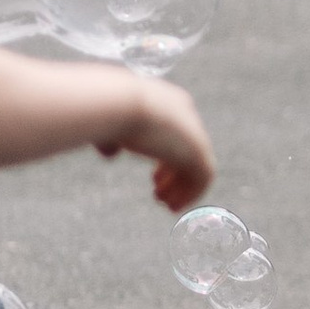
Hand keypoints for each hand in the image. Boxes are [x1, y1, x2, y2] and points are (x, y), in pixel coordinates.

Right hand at [93, 74, 215, 211]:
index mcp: (166, 101)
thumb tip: (110, 152)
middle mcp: (184, 113)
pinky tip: (174, 206)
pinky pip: (203, 177)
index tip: (155, 179)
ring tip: (166, 203)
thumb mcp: (106, 123)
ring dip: (183, 187)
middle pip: (188, 150)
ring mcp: (194, 131)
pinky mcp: (199, 150)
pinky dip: (191, 194)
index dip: (166, 159)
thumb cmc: (105, 109)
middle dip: (175, 173)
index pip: (175, 133)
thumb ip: (112, 138)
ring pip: (197, 165)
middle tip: (159, 193)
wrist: (119, 103)